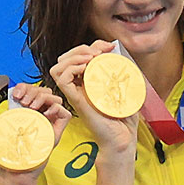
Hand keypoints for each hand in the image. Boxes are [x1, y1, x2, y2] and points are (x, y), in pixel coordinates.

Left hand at [10, 83, 71, 147]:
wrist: (22, 159)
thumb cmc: (19, 142)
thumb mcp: (13, 120)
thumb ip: (14, 107)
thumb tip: (13, 94)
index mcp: (32, 108)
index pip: (32, 90)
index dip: (25, 88)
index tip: (16, 94)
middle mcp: (43, 111)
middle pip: (44, 91)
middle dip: (32, 92)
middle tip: (24, 102)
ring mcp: (53, 118)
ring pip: (54, 97)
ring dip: (42, 98)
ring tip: (32, 107)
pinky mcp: (60, 125)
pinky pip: (64, 112)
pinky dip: (55, 108)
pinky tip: (45, 114)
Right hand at [47, 41, 139, 184]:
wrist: (122, 139)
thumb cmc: (124, 117)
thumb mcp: (125, 88)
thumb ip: (120, 71)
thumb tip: (117, 51)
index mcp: (88, 82)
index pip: (79, 57)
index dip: (91, 45)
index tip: (109, 46)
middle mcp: (79, 87)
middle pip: (65, 59)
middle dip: (80, 48)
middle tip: (98, 52)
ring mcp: (76, 94)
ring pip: (58, 67)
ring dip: (73, 57)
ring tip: (90, 58)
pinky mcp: (76, 101)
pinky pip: (61, 80)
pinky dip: (71, 68)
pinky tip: (86, 67)